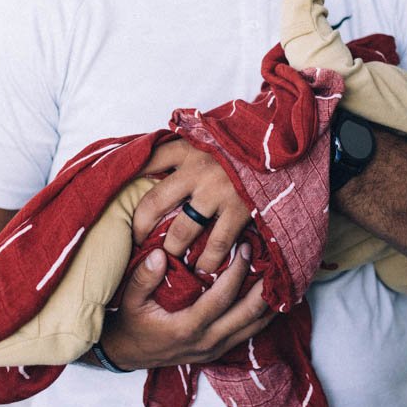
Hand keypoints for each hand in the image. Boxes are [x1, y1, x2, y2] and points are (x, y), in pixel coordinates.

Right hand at [99, 245, 271, 370]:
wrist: (127, 353)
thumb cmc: (131, 322)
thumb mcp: (130, 299)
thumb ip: (144, 277)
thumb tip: (160, 253)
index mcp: (187, 327)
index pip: (222, 298)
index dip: (237, 272)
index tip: (246, 248)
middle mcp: (206, 341)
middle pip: (247, 314)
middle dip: (263, 286)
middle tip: (272, 258)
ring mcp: (214, 349)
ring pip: (254, 327)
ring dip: (269, 302)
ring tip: (281, 276)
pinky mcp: (218, 350)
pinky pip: (248, 333)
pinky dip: (263, 315)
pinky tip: (272, 296)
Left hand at [134, 138, 251, 274]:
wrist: (282, 144)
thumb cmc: (244, 143)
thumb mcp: (212, 136)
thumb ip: (188, 148)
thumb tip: (155, 162)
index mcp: (188, 147)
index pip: (147, 162)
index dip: (130, 183)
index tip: (124, 203)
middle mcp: (198, 168)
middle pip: (154, 204)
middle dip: (142, 228)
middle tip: (139, 243)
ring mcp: (218, 190)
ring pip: (181, 231)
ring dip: (173, 250)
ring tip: (170, 261)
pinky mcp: (240, 209)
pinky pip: (216, 245)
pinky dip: (207, 262)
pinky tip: (203, 270)